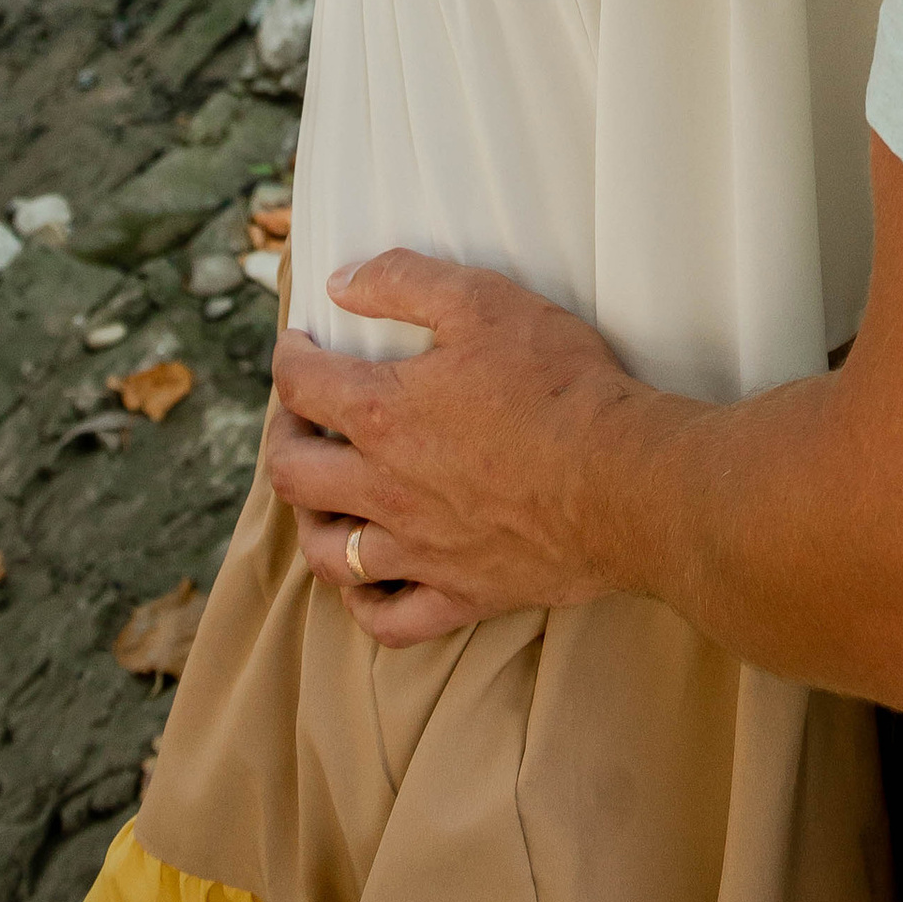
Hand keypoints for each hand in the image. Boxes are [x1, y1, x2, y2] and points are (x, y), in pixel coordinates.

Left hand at [266, 252, 643, 645]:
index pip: (301, 385)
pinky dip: (364, 602)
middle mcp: (385, 489)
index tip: (296, 344)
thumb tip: (340, 282)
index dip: (288, 357)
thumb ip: (404, 282)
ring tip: (322, 495)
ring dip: (311, 520)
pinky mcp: (459, 594)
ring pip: (327, 553)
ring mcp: (418, 551)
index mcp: (385, 414)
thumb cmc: (559, 384)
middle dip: (280, 437)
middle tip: (296, 417)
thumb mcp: (484, 301)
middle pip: (292, 474)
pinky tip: (368, 580)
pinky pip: (387, 619)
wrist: (622, 479)